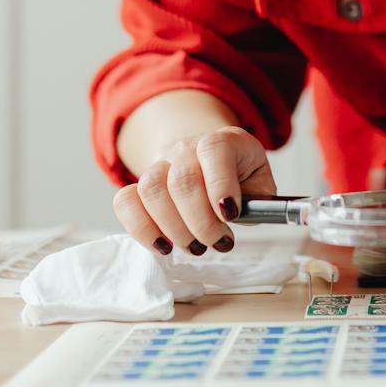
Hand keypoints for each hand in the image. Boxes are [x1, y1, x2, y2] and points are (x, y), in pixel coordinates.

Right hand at [111, 125, 276, 257]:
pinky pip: (125, 201)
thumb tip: (243, 217)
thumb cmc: (237, 177)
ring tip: (195, 246)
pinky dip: (141, 229)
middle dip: (201, 221)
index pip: (215, 150)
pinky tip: (163, 245)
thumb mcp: (259, 183)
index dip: (221, 185)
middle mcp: (186, 148)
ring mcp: (159, 164)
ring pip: (151, 189)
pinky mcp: (138, 186)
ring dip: (175, 229)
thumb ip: (259, 201)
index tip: (231, 216)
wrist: (204, 159)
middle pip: (182, 178)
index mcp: (223, 141)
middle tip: (217, 241)